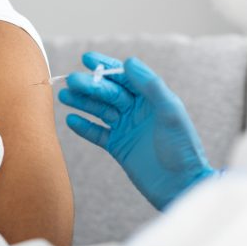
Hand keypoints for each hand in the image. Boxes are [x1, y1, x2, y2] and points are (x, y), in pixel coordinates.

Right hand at [59, 52, 216, 209]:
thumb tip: (129, 61)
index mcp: (151, 99)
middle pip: (108, 93)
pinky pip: (97, 133)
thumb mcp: (170, 113)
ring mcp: (126, 128)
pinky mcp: (118, 147)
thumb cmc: (182, 148)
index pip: (124, 77)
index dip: (106, 66)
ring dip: (82, 102)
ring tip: (64, 96)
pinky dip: (84, 127)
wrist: (181, 187)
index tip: (87, 58)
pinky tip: (70, 120)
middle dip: (89, 86)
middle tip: (71, 80)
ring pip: (99, 110)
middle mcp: (137, 111)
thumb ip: (151, 86)